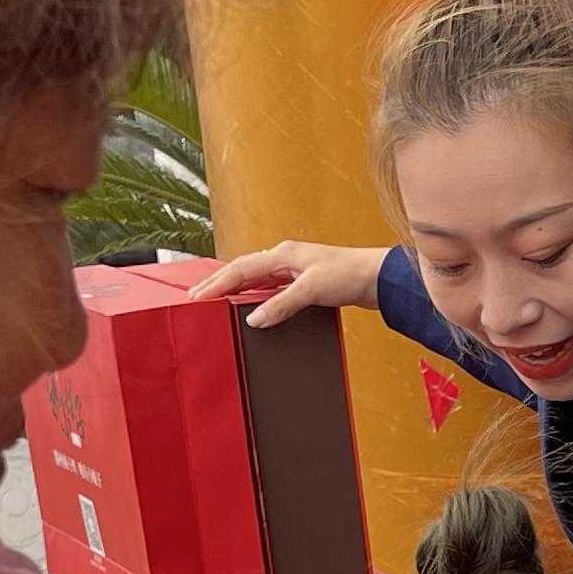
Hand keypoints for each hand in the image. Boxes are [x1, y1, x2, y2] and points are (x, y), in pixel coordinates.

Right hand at [190, 241, 379, 325]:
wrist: (378, 278)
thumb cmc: (350, 274)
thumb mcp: (311, 290)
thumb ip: (281, 305)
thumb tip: (255, 319)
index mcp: (282, 254)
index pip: (239, 269)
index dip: (216, 283)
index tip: (196, 297)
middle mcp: (285, 258)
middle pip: (242, 270)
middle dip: (217, 283)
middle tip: (195, 297)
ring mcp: (294, 269)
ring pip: (255, 277)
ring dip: (234, 288)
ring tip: (214, 300)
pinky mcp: (304, 281)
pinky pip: (269, 287)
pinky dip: (253, 294)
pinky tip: (249, 304)